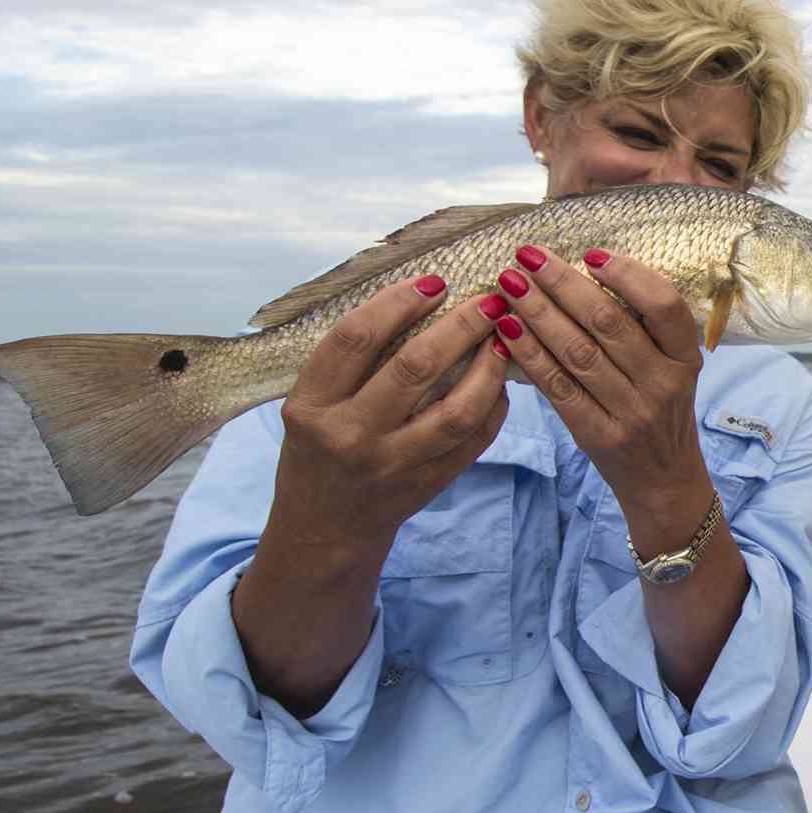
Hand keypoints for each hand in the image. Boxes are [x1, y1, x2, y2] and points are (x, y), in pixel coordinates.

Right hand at [271, 275, 510, 549]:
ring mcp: (393, 464)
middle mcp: (351, 435)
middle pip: (415, 367)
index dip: (398, 302)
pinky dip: (495, 406)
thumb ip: (350, 363)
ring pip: (458, 409)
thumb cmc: (317, 451)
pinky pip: (474, 440)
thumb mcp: (309, 406)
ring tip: (503, 337)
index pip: (357, 339)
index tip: (433, 282)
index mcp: (311, 407)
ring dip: (489, 367)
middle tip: (487, 300)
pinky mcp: (427, 485)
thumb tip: (418, 299)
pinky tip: (500, 382)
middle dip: (460, 326)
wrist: (324, 530)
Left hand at [489, 244, 710, 518]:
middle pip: (609, 322)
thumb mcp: (674, 368)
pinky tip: (508, 329)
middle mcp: (663, 384)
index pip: (664, 306)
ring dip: (538, 312)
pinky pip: (558, 387)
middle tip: (528, 255)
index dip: (627, 274)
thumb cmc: (661, 410)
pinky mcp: (599, 435)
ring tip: (509, 283)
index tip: (590, 254)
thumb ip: (644, 328)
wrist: (665, 479)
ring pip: (578, 352)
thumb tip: (582, 273)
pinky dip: (530, 354)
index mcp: (686, 358)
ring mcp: (632, 412)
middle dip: (562, 282)